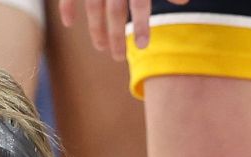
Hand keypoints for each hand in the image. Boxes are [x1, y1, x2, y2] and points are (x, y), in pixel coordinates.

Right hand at [57, 0, 189, 59]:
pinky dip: (67, 6)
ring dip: (96, 29)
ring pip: (93, 5)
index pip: (140, 3)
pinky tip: (70, 24)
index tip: (143, 45)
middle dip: (116, 36)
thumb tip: (183, 1)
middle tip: (119, 58)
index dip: (142, 24)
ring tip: (101, 47)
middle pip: (115, 11)